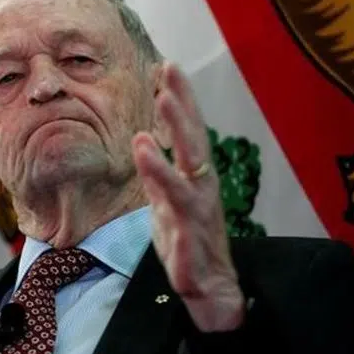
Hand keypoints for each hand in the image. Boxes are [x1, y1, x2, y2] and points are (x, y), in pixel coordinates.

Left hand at [132, 62, 243, 331]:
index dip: (181, 99)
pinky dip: (170, 207)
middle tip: (168, 77)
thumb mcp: (165, 200)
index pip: (188, 131)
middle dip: (182, 110)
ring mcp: (198, 215)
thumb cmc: (188, 238)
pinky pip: (182, 228)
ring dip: (169, 154)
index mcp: (195, 176)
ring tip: (149, 129)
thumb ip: (157, 171)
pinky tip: (157, 192)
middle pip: (194, 144)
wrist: (211, 286)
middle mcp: (201, 189)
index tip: (167, 66)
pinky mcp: (192, 244)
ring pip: (185, 182)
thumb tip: (143, 137)